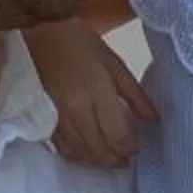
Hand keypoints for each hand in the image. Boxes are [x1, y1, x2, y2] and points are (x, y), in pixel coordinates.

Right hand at [29, 26, 155, 167]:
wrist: (39, 32)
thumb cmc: (80, 42)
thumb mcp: (114, 63)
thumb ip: (136, 94)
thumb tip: (154, 119)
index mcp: (98, 92)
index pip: (117, 135)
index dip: (130, 148)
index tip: (137, 148)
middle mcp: (76, 109)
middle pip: (99, 149)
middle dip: (116, 159)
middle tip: (127, 159)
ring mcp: (57, 116)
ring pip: (80, 151)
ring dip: (98, 160)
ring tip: (111, 158)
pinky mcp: (43, 118)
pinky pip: (62, 146)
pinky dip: (78, 154)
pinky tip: (87, 153)